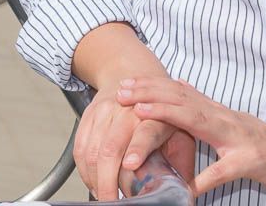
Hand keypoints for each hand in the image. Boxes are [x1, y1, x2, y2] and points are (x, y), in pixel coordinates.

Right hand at [73, 79, 195, 199]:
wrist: (135, 72)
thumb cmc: (161, 113)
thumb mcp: (180, 132)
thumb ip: (181, 163)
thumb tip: (186, 195)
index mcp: (156, 117)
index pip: (146, 133)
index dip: (138, 148)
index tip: (131, 164)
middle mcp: (129, 111)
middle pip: (111, 148)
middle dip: (108, 180)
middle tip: (111, 201)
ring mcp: (106, 111)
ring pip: (92, 150)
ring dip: (94, 179)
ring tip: (103, 194)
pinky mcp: (90, 114)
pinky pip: (80, 147)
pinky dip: (83, 170)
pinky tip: (92, 180)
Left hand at [116, 77, 265, 197]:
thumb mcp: (231, 123)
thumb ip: (206, 109)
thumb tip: (179, 87)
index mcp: (218, 113)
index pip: (181, 94)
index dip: (152, 87)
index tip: (125, 84)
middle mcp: (225, 119)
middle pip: (183, 101)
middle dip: (151, 94)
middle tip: (122, 91)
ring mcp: (238, 139)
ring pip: (200, 122)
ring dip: (170, 115)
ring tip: (142, 113)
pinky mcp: (251, 162)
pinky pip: (224, 171)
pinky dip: (206, 177)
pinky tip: (187, 187)